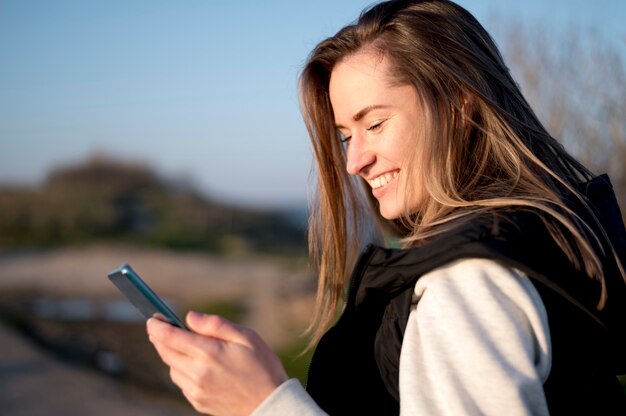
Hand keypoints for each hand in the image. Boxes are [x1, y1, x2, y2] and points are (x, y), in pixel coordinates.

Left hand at [147, 311, 287, 415]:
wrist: (271, 404)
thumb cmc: (262, 367)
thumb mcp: (246, 337)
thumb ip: (215, 325)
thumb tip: (189, 317)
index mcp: (209, 354)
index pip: (170, 337)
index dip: (157, 326)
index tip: (152, 318)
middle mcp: (198, 373)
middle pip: (166, 352)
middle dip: (159, 338)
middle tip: (159, 327)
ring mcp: (196, 390)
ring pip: (172, 368)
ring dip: (171, 355)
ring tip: (181, 345)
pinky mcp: (198, 402)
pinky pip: (181, 382)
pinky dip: (181, 370)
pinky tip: (194, 364)